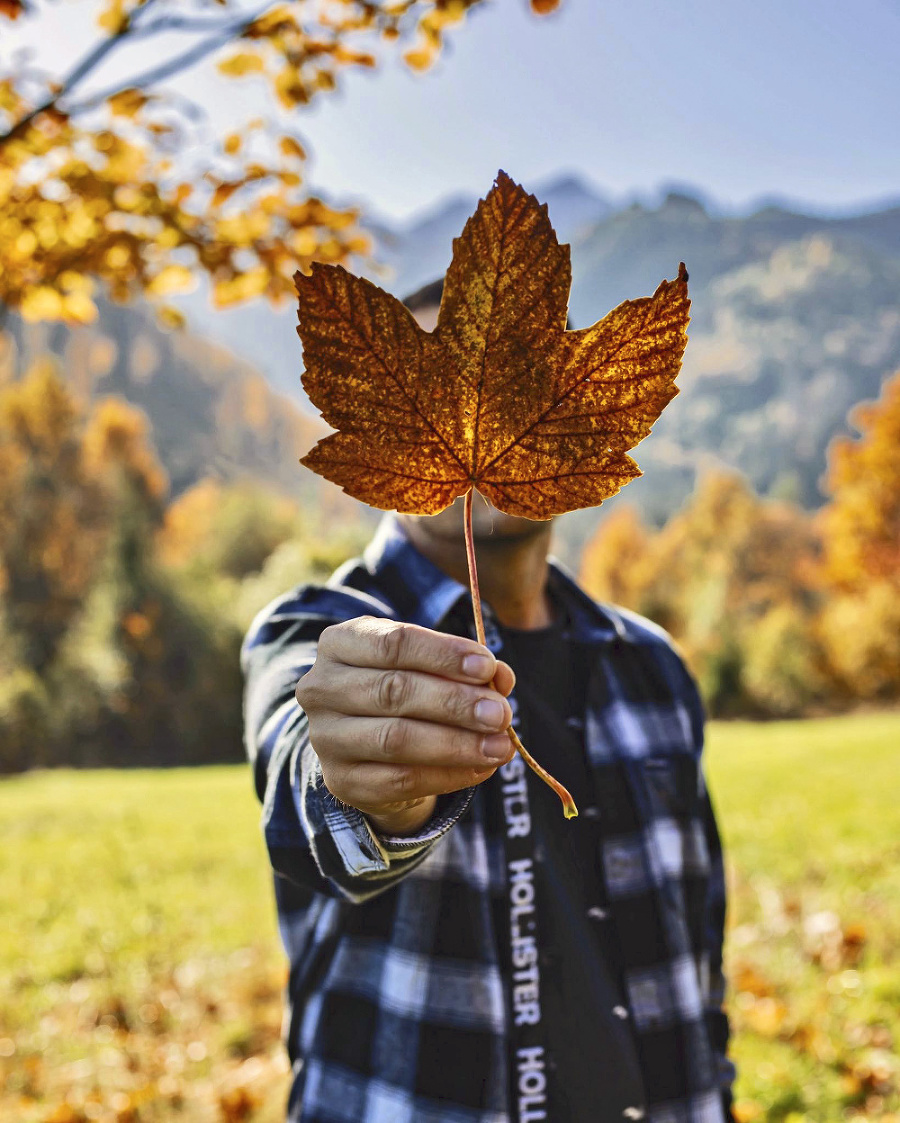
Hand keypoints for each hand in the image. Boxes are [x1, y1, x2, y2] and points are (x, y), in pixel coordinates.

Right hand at [295, 616, 515, 835]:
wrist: (370, 746)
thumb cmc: (406, 689)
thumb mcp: (432, 667)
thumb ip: (467, 668)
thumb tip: (500, 677)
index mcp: (340, 643)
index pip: (393, 642)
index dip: (443, 655)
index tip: (487, 667)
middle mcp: (321, 688)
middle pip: (394, 690)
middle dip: (455, 702)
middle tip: (501, 713)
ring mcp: (326, 738)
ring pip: (396, 739)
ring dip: (456, 743)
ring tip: (499, 745)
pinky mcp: (341, 781)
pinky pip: (401, 780)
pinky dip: (448, 775)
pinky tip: (480, 768)